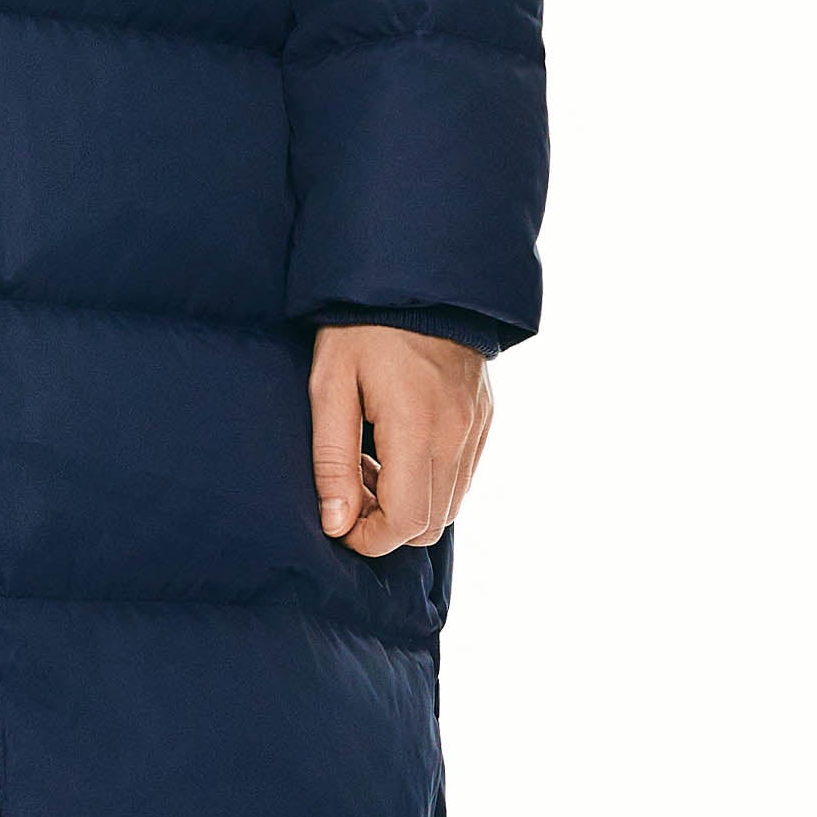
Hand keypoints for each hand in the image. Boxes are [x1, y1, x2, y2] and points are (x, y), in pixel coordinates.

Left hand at [309, 325, 491, 554]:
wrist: (415, 279)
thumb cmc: (361, 327)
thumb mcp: (330, 386)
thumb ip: (333, 460)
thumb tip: (336, 524)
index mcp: (418, 430)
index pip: (406, 524)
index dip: (369, 538)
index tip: (338, 518)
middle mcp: (458, 437)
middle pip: (430, 525)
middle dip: (386, 523)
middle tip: (351, 483)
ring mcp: (477, 429)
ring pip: (450, 505)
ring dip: (410, 503)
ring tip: (373, 459)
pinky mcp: (485, 419)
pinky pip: (462, 476)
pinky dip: (431, 481)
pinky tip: (399, 445)